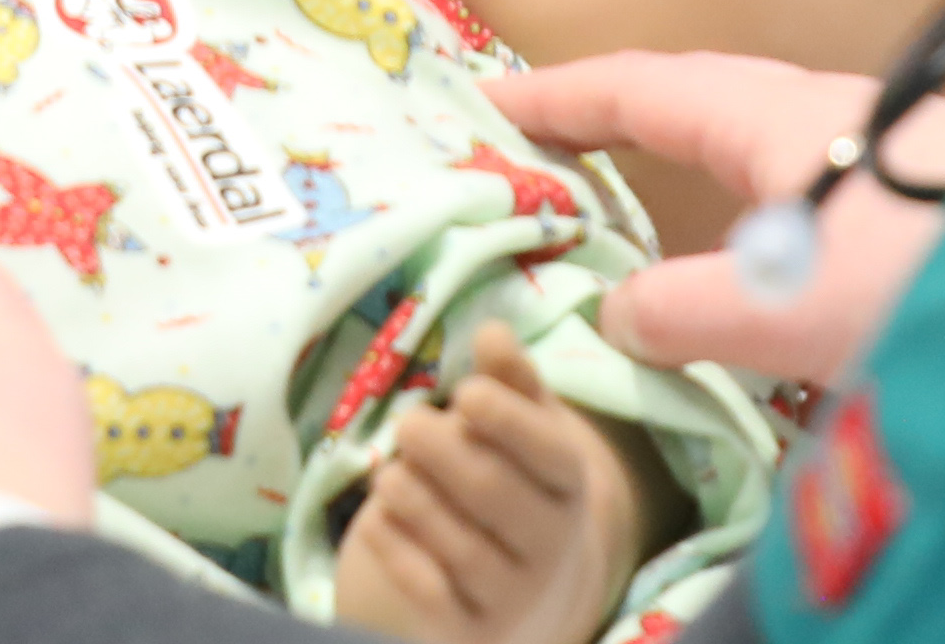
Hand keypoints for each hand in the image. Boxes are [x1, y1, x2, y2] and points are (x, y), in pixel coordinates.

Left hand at [326, 332, 666, 643]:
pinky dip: (394, 548)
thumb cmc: (511, 478)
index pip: (550, 452)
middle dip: (442, 450)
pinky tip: (375, 520)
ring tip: (389, 474)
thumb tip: (493, 330)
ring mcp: (514, 594)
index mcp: (570, 485)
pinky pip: (428, 590)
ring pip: (459, 544)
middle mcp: (551, 545)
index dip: (507, 418)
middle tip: (408, 425)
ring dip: (412, 496)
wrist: (518, 585)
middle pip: (493, 492)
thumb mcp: (522, 424)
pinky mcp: (471, 627)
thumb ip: (510, 378)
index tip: (464, 392)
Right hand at [495, 53, 944, 388]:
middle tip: (556, 155)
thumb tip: (622, 310)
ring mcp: (885, 162)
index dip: (564, 95)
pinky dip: (762, 233)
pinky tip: (766, 284)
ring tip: (648, 229)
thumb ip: (686, 310)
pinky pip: (812, 208)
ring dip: (700, 187)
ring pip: (765, 162)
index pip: (645, 87)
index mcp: (781, 116)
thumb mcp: (781, 306)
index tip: (496, 94)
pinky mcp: (928, 214)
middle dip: (628, 129)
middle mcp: (832, 121)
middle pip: (705, 111)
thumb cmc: (934, 276)